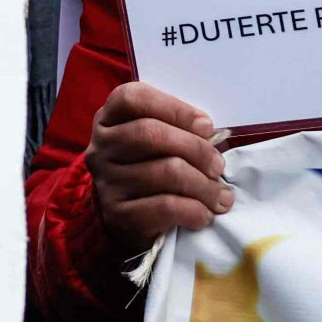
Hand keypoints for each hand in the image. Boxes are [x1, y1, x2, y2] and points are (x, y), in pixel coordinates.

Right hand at [88, 79, 231, 245]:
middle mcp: (100, 148)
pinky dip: (195, 211)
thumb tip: (210, 134)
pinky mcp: (118, 215)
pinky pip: (166, 206)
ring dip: (204, 186)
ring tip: (220, 196)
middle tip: (218, 165)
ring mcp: (106, 182)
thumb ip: (180, 129)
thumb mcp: (161, 141)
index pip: (133, 99)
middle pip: (149, 133)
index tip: (206, 126)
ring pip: (165, 172)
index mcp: (109, 119)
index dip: (175, 108)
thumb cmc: (154, 170)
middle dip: (196, 149)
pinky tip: (204, 214)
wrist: (131, 222)